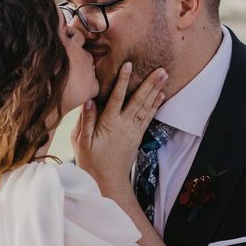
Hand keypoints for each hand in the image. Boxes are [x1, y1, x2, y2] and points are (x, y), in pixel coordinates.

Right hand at [71, 62, 167, 191]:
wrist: (108, 181)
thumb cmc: (91, 161)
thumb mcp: (81, 141)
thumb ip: (85, 120)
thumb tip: (89, 100)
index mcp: (109, 124)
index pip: (116, 97)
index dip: (122, 80)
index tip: (128, 65)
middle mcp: (124, 125)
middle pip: (138, 100)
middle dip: (150, 83)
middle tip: (161, 69)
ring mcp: (133, 130)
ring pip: (147, 106)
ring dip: (156, 90)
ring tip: (164, 76)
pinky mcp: (138, 136)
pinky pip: (148, 117)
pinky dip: (155, 105)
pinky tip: (161, 95)